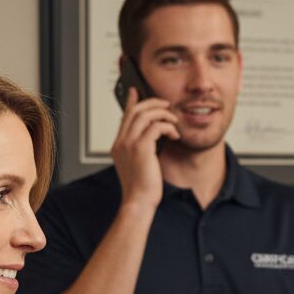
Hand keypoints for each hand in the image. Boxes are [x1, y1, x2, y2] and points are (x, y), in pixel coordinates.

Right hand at [110, 86, 180, 210]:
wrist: (139, 201)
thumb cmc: (142, 188)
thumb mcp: (139, 165)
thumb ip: (141, 150)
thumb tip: (154, 139)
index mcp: (118, 146)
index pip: (125, 117)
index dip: (132, 102)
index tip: (137, 91)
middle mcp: (121, 142)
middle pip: (135, 111)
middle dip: (153, 103)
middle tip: (167, 105)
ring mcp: (129, 144)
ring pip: (146, 115)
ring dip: (163, 114)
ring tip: (174, 121)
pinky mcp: (141, 148)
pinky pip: (156, 127)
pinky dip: (168, 127)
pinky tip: (175, 135)